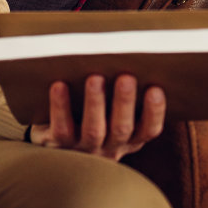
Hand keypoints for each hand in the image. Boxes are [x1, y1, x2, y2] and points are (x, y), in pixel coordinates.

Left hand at [29, 75, 165, 160]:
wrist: (52, 142)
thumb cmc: (87, 113)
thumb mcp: (110, 110)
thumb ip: (120, 93)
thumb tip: (128, 57)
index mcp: (129, 138)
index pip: (149, 130)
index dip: (154, 112)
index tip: (156, 89)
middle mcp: (110, 147)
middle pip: (121, 128)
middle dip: (125, 102)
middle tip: (126, 77)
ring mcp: (84, 149)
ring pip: (94, 129)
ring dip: (95, 103)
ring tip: (95, 78)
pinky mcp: (58, 145)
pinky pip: (61, 128)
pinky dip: (61, 106)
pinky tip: (58, 85)